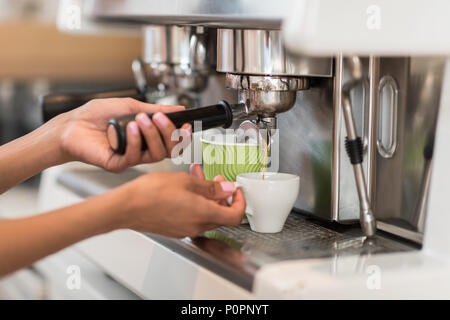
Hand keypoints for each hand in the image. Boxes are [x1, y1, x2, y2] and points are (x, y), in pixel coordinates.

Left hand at [54, 97, 188, 171]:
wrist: (71, 124)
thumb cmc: (96, 116)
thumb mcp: (130, 106)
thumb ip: (155, 109)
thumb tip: (178, 109)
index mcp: (146, 138)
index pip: (172, 142)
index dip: (182, 136)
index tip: (186, 124)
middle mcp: (141, 150)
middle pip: (168, 150)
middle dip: (169, 133)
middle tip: (159, 118)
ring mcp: (130, 158)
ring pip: (155, 155)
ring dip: (152, 136)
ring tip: (142, 119)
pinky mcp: (117, 164)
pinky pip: (134, 157)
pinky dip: (135, 140)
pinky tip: (130, 128)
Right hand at [115, 171, 244, 237]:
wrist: (126, 207)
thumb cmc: (150, 194)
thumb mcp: (185, 181)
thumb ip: (210, 187)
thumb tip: (227, 188)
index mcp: (203, 214)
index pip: (235, 216)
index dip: (241, 203)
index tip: (237, 191)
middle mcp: (196, 226)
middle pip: (221, 215)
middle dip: (223, 196)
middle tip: (217, 179)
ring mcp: (185, 229)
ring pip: (206, 214)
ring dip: (207, 196)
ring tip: (197, 177)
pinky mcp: (175, 229)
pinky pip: (193, 217)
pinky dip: (196, 203)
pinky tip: (185, 188)